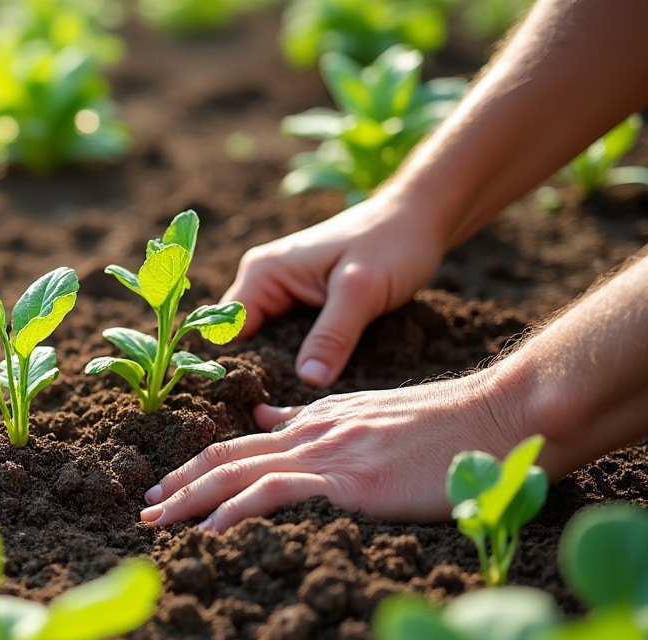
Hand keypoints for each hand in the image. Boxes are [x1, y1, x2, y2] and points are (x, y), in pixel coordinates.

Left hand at [139, 370, 527, 530]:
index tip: (168, 488)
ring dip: (190, 501)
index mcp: (317, 421)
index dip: (198, 466)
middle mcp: (311, 433)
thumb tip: (266, 422)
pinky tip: (209, 533)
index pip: (241, 444)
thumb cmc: (449, 425)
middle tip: (144, 510)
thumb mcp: (370, 414)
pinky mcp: (346, 481)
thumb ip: (315, 419)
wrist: (496, 417)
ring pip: (237, 474)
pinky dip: (234, 513)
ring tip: (159, 525)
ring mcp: (326, 454)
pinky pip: (274, 494)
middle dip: (178, 485)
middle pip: (225, 458)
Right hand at [225, 190, 446, 385]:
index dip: (238, 367)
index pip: (227, 331)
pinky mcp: (303, 303)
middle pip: (245, 343)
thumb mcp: (362, 292)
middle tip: (285, 412)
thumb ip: (333, 335)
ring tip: (300, 403)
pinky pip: (291, 340)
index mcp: (263, 274)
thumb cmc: (392, 243)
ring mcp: (283, 293)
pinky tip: (318, 381)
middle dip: (262, 375)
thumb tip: (307, 380)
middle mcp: (263, 282)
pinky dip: (302, 360)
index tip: (258, 403)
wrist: (420, 220)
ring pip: (269, 345)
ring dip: (284, 370)